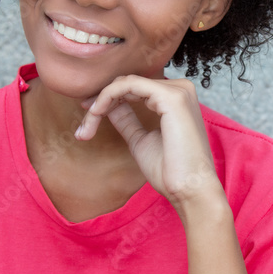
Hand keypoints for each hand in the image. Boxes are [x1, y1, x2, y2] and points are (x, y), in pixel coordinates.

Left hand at [75, 75, 223, 209]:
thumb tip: (110, 106)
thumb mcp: (141, 139)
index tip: (87, 118)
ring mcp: (177, 90)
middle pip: (127, 83)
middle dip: (100, 103)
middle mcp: (179, 88)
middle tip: (83, 128)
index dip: (107, 99)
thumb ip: (127, 119)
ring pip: (125, 83)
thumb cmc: (170, 171)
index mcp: (175, 98)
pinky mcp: (171, 97)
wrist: (189, 190)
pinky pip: (128, 85)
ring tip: (86, 128)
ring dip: (100, 102)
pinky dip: (106, 97)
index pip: (134, 88)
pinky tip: (95, 114)